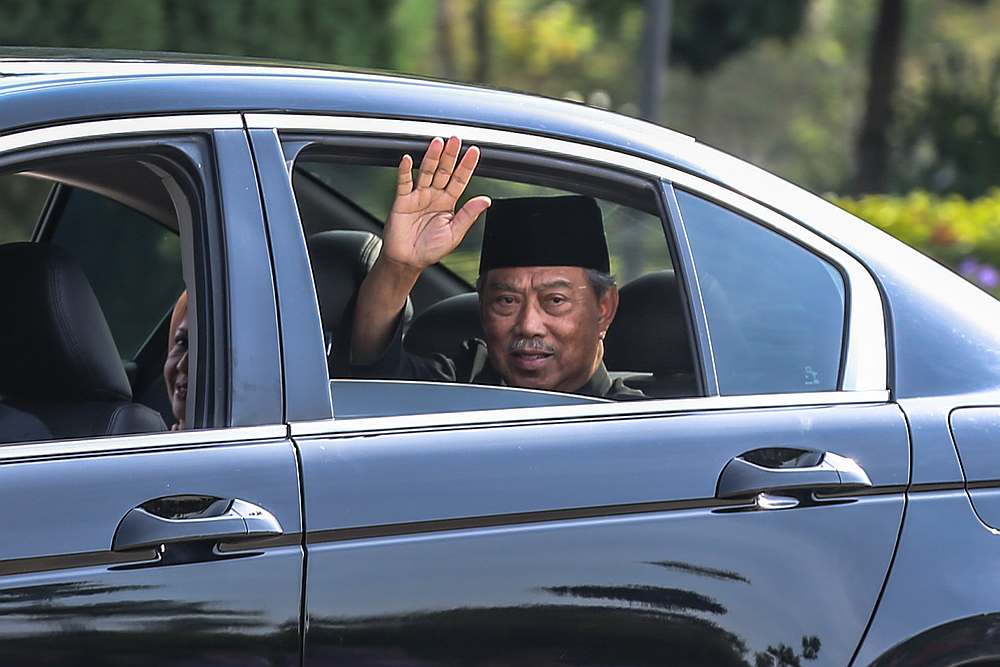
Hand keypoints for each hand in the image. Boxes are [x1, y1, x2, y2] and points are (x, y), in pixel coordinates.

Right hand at [381, 136, 490, 271]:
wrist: (408, 261)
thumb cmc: (431, 249)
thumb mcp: (455, 234)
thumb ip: (468, 215)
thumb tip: (486, 200)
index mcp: (448, 203)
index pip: (460, 180)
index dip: (466, 166)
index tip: (474, 151)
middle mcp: (434, 196)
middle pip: (444, 171)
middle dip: (450, 155)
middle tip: (455, 139)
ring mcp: (418, 196)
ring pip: (426, 172)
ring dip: (431, 157)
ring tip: (437, 143)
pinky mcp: (402, 201)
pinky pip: (404, 183)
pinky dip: (405, 171)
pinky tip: (407, 160)